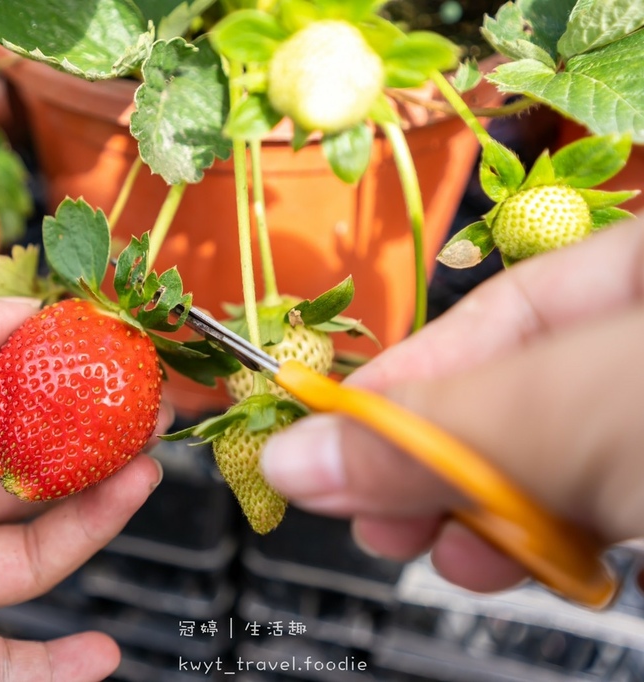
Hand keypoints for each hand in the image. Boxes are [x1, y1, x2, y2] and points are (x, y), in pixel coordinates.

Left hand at [0, 279, 163, 680]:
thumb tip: (30, 311)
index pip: (6, 391)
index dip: (70, 376)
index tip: (128, 357)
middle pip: (31, 469)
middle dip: (99, 441)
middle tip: (156, 414)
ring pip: (30, 554)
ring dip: (94, 521)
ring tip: (144, 479)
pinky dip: (50, 673)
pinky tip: (102, 654)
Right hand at [262, 219, 643, 592]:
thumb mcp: (575, 416)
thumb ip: (437, 433)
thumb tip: (297, 457)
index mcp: (643, 263)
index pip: (497, 306)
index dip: (405, 376)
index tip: (330, 438)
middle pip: (512, 389)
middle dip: (438, 462)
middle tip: (379, 515)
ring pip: (550, 457)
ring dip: (486, 516)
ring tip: (455, 554)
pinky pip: (596, 504)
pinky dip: (549, 541)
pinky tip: (524, 564)